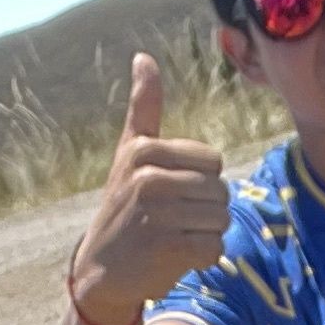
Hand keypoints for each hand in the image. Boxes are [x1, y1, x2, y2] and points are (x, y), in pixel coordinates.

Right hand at [69, 53, 232, 318]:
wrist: (103, 267)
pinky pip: (215, 247)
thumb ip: (144, 108)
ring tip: (176, 237)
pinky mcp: (166, 248)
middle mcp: (147, 178)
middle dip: (206, 210)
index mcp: (144, 150)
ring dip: (207, 234)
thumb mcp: (131, 153)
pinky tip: (178, 256)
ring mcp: (156, 214)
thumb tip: (144, 57)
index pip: (213, 161)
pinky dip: (204, 257)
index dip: (202, 182)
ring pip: (221, 219)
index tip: (173, 193)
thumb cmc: (125, 205)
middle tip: (175, 220)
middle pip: (220, 191)